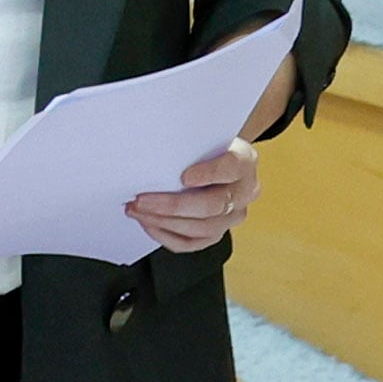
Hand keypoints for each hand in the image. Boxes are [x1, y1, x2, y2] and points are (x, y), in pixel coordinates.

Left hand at [128, 137, 259, 254]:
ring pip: (202, 228)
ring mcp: (234, 215)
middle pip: (213, 205)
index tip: (183, 177)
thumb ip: (186, 148)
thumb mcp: (201, 139)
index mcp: (244, 161)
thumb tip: (152, 155)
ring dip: (164, 222)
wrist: (212, 160)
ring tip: (137, 211)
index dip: (208, 174)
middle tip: (141, 200)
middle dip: (172, 206)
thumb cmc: (202, 148)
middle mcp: (245, 191)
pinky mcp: (218, 232)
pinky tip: (148, 223)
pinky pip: (192, 243)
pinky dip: (166, 236)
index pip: (231, 168)